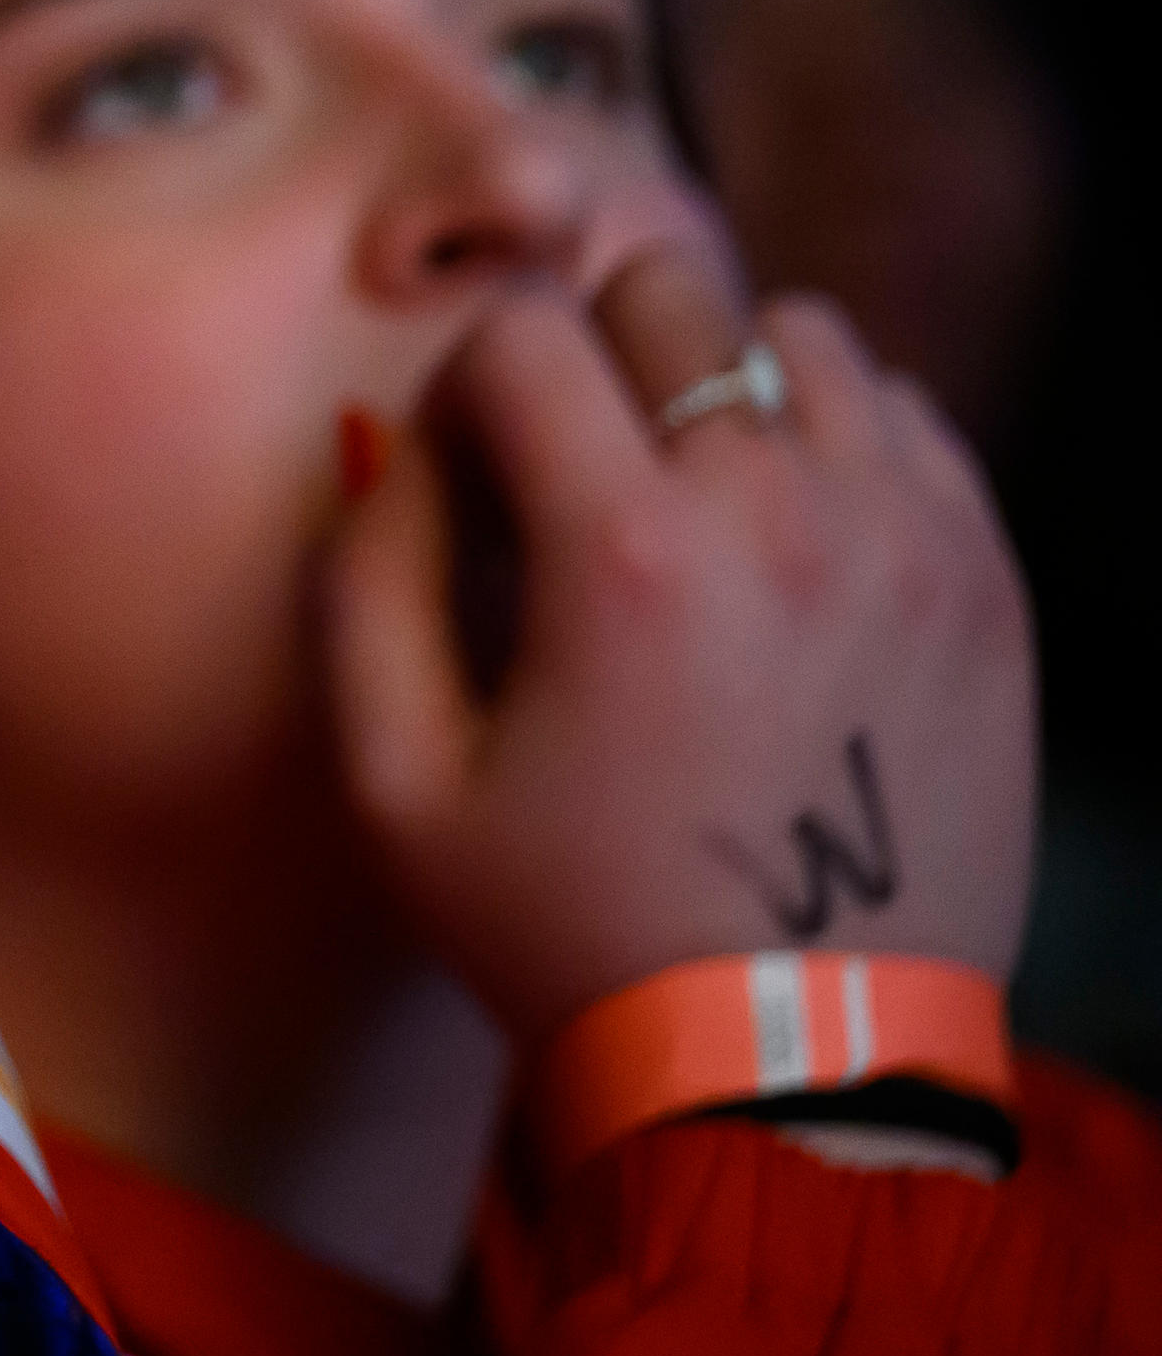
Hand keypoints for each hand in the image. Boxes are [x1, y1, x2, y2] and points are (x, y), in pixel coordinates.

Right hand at [321, 244, 1038, 1049]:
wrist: (791, 1065)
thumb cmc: (572, 927)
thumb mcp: (395, 782)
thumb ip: (367, 579)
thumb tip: (397, 449)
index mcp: (625, 554)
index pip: (524, 330)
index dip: (465, 390)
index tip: (470, 483)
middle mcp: (780, 514)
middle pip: (670, 290)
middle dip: (594, 352)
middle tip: (575, 469)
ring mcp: (908, 543)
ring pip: (804, 333)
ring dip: (726, 383)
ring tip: (693, 493)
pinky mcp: (987, 586)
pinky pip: (910, 418)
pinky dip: (838, 439)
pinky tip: (790, 536)